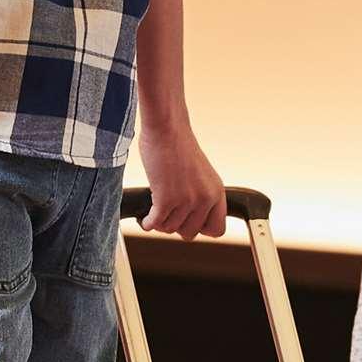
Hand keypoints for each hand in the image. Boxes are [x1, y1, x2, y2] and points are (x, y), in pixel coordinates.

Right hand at [136, 120, 226, 239]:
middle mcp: (205, 198)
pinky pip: (155, 224)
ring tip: (155, 209)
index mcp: (216, 192)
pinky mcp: (166, 200)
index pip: (217, 229)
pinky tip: (145, 217)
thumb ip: (201, 195)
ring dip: (159, 221)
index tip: (188, 222)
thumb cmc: (178, 145)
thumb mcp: (200, 174)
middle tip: (167, 213)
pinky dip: (147, 223)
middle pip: (190, 233)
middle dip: (176, 225)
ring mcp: (186, 201)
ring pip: (170, 229)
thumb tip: (189, 218)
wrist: (166, 128)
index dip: (200, 228)